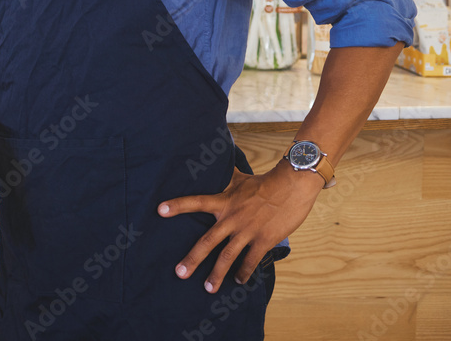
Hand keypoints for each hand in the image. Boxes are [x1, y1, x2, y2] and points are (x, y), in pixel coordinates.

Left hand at [158, 163, 322, 291]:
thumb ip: (224, 177)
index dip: (178, 205)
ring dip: (217, 274)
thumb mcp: (240, 178)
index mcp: (224, 202)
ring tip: (208, 288)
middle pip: (208, 241)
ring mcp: (247, 231)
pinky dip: (244, 272)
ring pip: (228, 257)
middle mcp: (231, 218)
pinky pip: (251, 261)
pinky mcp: (264, 240)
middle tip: (180, 273)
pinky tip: (239, 281)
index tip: (160, 210)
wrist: (291, 187)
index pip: (196, 202)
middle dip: (193, 259)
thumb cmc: (264, 182)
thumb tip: (215, 162)